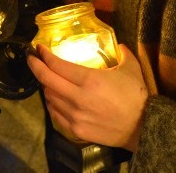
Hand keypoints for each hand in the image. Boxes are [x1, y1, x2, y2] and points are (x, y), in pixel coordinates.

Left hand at [28, 44, 147, 150]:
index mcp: (90, 80)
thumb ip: (122, 53)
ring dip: (45, 85)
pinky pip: (55, 114)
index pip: (57, 65)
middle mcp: (78, 97)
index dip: (45, 55)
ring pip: (50, 97)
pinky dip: (51, 103)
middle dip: (35, 66)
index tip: (39, 48)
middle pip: (47, 80)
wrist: (144, 128)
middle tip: (31, 58)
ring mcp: (75, 115)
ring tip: (46, 78)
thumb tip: (118, 45)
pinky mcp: (76, 130)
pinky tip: (53, 97)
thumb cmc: (137, 96)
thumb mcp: (131, 69)